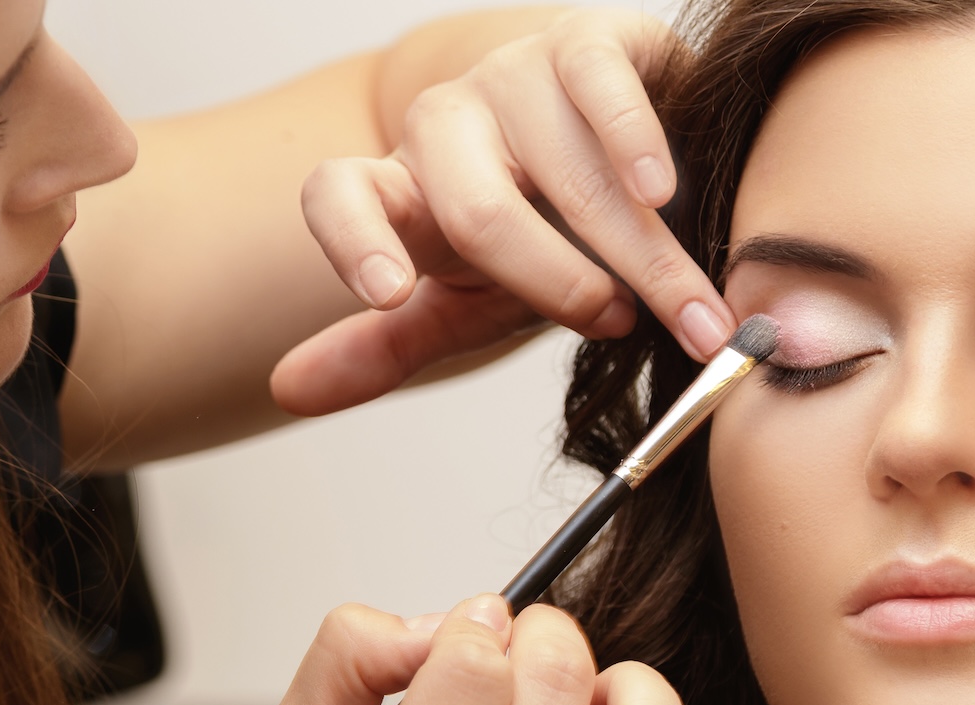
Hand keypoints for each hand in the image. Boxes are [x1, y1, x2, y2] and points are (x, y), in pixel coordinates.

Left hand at [273, 9, 733, 416]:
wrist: (606, 137)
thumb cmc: (534, 231)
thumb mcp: (462, 298)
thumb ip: (387, 345)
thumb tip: (286, 392)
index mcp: (405, 192)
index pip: (341, 197)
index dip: (355, 242)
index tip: (390, 294)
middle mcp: (446, 126)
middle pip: (477, 210)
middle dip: (557, 281)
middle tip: (618, 325)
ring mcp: (512, 78)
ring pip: (558, 169)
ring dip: (635, 251)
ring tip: (688, 306)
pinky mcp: (582, 42)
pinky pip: (601, 87)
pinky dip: (637, 145)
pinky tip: (663, 191)